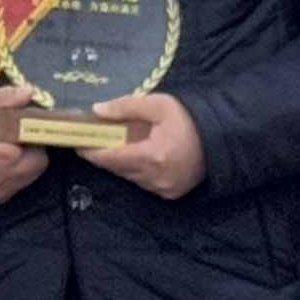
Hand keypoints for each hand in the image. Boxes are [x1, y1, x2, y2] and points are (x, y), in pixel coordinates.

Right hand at [0, 84, 51, 203]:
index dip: (32, 135)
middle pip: (38, 164)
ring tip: (12, 146)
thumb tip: (28, 92)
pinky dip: (23, 170)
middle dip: (33, 147)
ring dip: (29, 159)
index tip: (23, 126)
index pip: (33, 150)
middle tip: (18, 135)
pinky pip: (24, 182)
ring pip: (34, 174)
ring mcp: (0, 192)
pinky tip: (9, 159)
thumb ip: (4, 98)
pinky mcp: (0, 197)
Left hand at [81, 90, 208, 199]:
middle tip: (93, 140)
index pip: (110, 158)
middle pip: (118, 169)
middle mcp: (154, 178)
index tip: (77, 143)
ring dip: (121, 163)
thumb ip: (126, 107)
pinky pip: (144, 183)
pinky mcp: (170, 194)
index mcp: (151, 156)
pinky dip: (137, 171)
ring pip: (130, 177)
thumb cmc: (189, 120)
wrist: (222, 139)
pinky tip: (138, 156)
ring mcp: (163, 189)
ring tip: (115, 146)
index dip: (91, 152)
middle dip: (104, 156)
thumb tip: (97, 110)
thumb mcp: (158, 105)